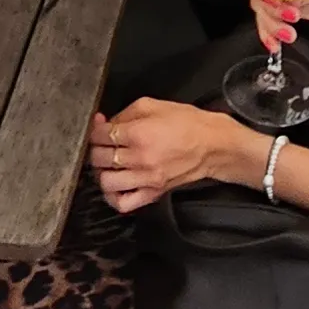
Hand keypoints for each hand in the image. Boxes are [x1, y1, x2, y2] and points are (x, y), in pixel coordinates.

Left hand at [87, 102, 244, 212]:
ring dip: (102, 172)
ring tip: (108, 164)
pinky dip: (113, 197)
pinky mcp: (153, 193)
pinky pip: (123, 204)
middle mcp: (140, 159)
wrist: (213, 145)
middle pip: (99, 158)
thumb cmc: (187, 123)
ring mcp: (146, 179)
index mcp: (139, 134)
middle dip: (97, 148)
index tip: (98, 128)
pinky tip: (115, 185)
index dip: (95, 130)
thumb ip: (124, 113)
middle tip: (102, 143)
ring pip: (106, 182)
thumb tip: (105, 122)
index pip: (100, 136)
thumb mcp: (153, 105)